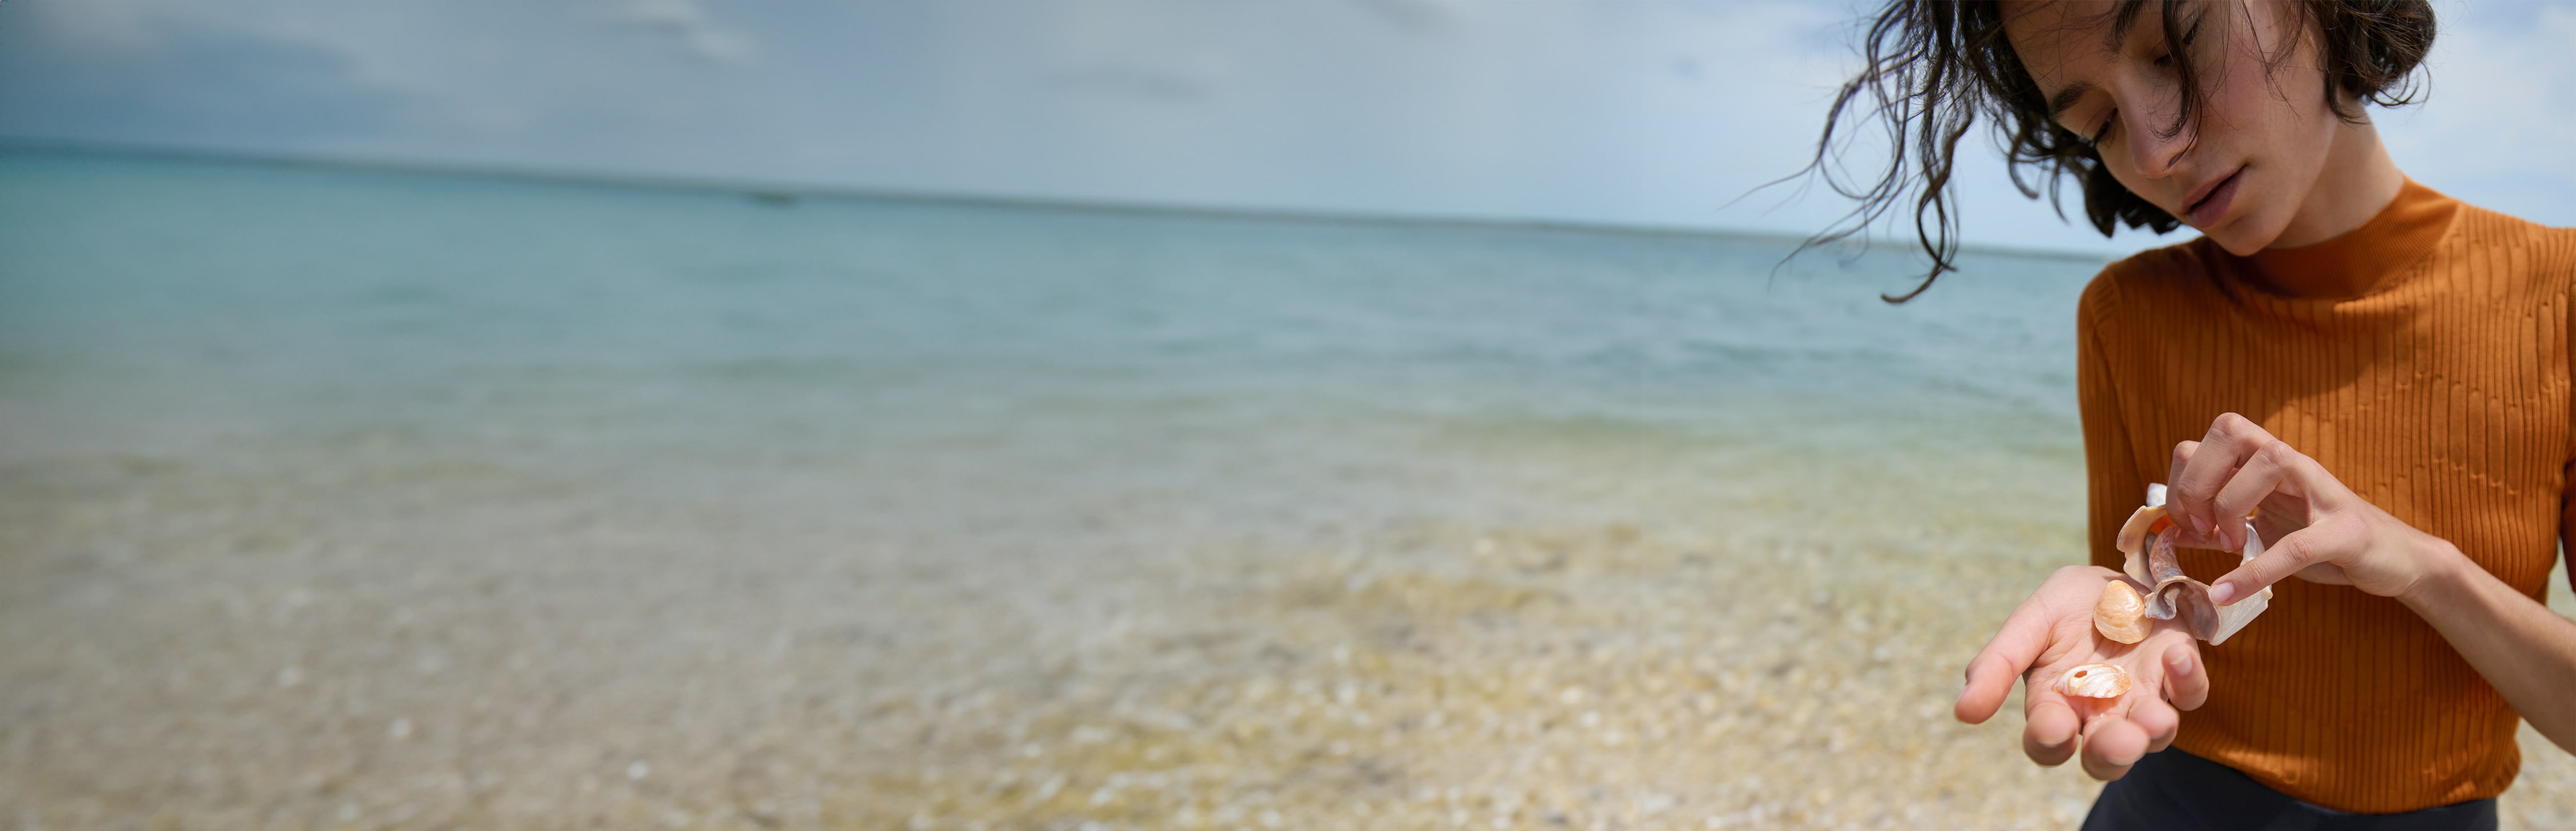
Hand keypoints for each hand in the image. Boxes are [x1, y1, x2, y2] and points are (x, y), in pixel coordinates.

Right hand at [1956, 565, 2208, 779]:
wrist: (2119, 576)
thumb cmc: (2068, 605)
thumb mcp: (2029, 623)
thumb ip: (1997, 665)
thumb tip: (1963, 713)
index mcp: (2055, 704)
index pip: (2049, 742)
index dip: (2051, 741)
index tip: (2054, 725)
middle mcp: (2100, 714)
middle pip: (2104, 758)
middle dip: (2112, 755)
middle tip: (2118, 743)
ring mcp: (2142, 699)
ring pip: (2152, 736)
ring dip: (2154, 730)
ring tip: (2153, 715)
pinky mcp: (2179, 676)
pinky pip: (2190, 694)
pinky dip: (2188, 680)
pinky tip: (2177, 655)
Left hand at [2162, 413, 2455, 603]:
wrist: (2394, 561)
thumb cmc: (2324, 542)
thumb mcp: (2261, 531)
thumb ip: (2216, 527)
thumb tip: (2169, 529)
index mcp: (2266, 462)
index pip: (2204, 440)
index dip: (2183, 479)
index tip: (2185, 522)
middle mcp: (2291, 464)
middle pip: (2229, 430)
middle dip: (2198, 481)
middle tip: (2201, 527)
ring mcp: (2322, 491)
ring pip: (2264, 464)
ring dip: (2228, 506)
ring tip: (2227, 544)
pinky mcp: (2346, 530)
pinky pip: (2295, 545)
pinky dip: (2255, 570)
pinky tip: (2229, 590)